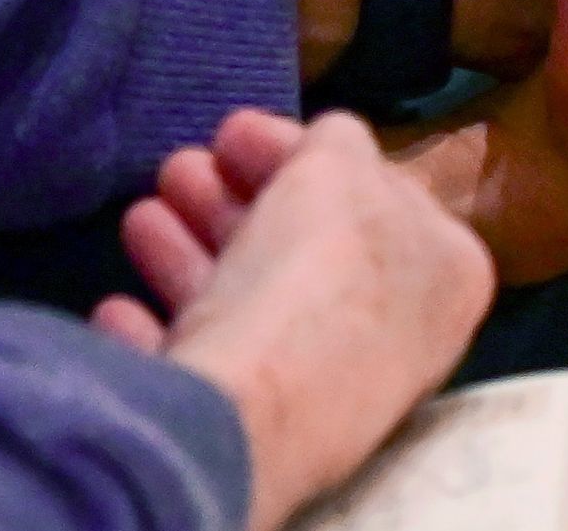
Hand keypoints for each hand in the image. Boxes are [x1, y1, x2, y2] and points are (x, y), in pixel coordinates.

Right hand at [92, 109, 493, 530]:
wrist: (251, 411)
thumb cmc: (314, 269)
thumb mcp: (337, 160)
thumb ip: (337, 139)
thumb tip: (329, 145)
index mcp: (446, 272)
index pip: (375, 192)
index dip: (296, 151)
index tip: (229, 131)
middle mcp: (400, 338)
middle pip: (303, 250)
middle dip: (231, 201)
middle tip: (177, 168)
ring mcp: (330, 393)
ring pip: (249, 307)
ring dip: (188, 255)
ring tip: (140, 219)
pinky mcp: (258, 437)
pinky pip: (207, 372)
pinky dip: (162, 335)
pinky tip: (120, 310)